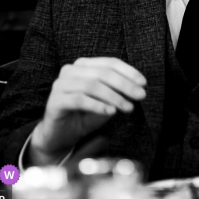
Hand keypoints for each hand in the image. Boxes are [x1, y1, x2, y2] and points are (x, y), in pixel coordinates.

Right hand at [30, 57, 145, 164]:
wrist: (61, 136)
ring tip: (128, 107)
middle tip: (140, 96)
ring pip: (92, 86)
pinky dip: (98, 105)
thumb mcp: (107, 100)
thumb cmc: (86, 115)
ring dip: (114, 96)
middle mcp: (70, 71)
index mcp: (83, 65)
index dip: (129, 72)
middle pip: (103, 73)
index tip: (143, 83)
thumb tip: (138, 87)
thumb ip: (119, 90)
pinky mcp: (55, 101)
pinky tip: (111, 112)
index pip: (110, 63)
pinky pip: (80, 100)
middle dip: (125, 84)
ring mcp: (60, 85)